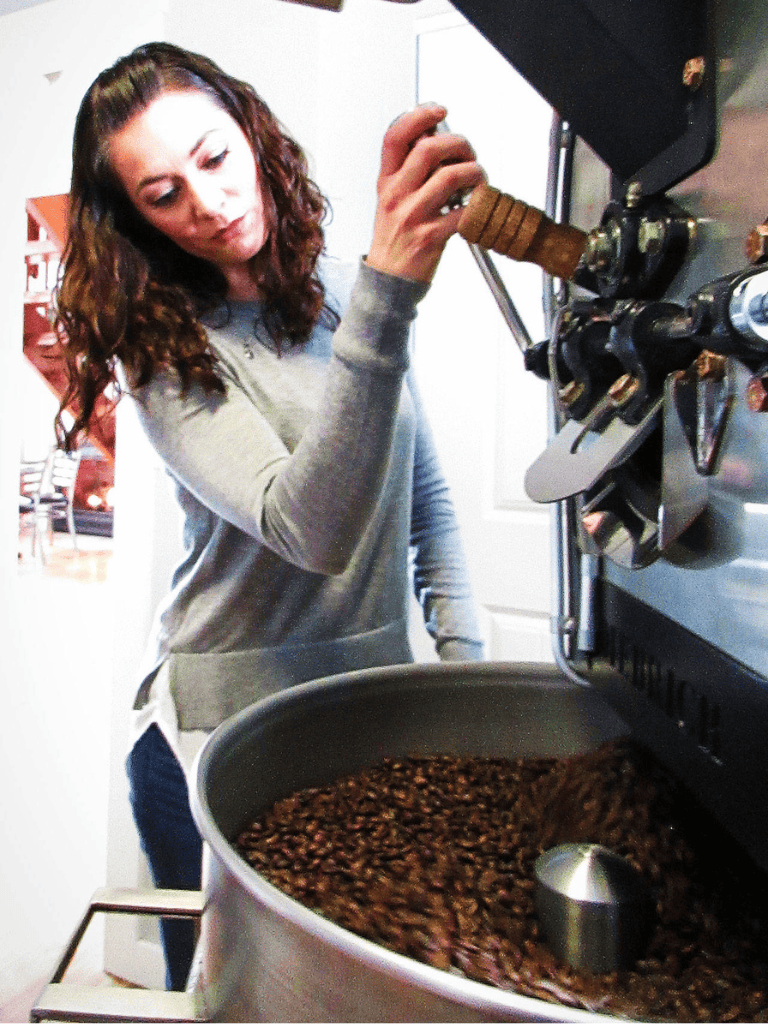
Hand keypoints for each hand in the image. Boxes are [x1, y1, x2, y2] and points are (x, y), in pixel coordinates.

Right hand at [365, 105, 484, 284]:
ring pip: (451, 177)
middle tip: (468, 153)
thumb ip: (408, 171)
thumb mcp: (391, 200)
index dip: (419, 116)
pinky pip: (463, 213)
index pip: (395, 136)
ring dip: (475, 173)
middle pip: (429, 149)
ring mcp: (413, 216)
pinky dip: (477, 207)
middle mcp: (397, 196)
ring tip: (478, 180)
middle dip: (458, 143)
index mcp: (386, 182)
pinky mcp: (431, 238)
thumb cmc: (394, 239)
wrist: (388, 281)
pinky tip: (476, 207)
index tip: (439, 110)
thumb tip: (436, 141)